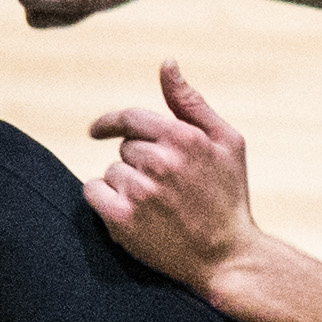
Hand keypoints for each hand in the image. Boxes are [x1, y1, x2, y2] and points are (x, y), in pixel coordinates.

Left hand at [85, 62, 260, 290]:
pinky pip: (93, 192)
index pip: (130, 118)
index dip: (112, 123)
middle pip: (124, 148)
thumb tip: (166, 63)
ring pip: (112, 171)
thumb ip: (191, 102)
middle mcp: (161, 162)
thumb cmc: (229, 197)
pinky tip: (129, 213)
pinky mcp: (123, 220)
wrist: (229, 258)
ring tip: (158, 206)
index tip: (98, 131)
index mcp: (184, 138)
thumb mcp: (227, 143)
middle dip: (138, 162)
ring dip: (125, 184)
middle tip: (167, 188)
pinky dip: (103, 199)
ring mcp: (140, 192)